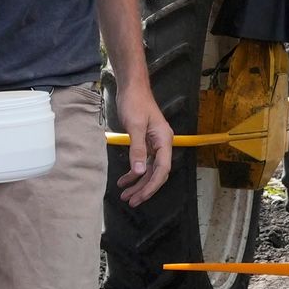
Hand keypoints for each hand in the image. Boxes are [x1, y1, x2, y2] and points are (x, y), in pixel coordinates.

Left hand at [116, 89, 173, 205]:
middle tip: (130, 201)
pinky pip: (142, 162)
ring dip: (138, 183)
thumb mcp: (135, 126)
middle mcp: (162, 144)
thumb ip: (137, 150)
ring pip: (149, 170)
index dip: (151, 186)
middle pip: (156, 173)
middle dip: (144, 188)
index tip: (140, 197)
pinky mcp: (146, 142)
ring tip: (125, 194)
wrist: (132, 88)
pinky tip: (124, 179)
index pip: (162, 169)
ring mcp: (155, 144)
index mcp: (164, 140)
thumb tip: (139, 172)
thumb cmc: (135, 102)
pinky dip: (133, 172)